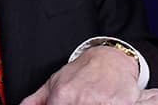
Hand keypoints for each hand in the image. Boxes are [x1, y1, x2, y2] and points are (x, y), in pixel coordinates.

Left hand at [19, 45, 140, 104]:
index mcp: (62, 96)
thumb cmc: (83, 70)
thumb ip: (36, 100)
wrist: (112, 57)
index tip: (65, 104)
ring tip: (93, 101)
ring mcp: (102, 103)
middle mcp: (82, 100)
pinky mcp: (121, 104)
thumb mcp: (55, 82)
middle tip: (81, 102)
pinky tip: (105, 102)